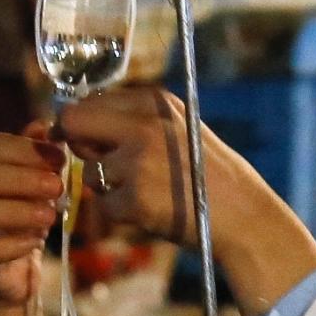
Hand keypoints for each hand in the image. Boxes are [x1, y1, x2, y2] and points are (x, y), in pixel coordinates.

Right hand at [0, 129, 66, 307]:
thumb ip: (37, 158)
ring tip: (49, 217)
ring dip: (14, 212)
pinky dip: (7, 246)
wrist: (16, 273)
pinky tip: (34, 243)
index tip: (60, 160)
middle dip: (20, 179)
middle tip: (57, 187)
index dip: (25, 150)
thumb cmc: (24, 222)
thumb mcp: (35, 187)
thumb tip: (45, 126)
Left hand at [58, 87, 199, 247]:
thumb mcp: (176, 128)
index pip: (89, 101)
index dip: (81, 124)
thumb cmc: (205, 174)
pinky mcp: (136, 197)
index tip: (86, 141)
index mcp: (154, 101)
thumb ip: (132, 121)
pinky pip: (104, 206)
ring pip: (89, 171)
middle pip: (74, 123)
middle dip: (79, 146)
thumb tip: (73, 125)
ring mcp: (138, 161)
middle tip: (104, 167)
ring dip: (107, 188)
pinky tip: (150, 211)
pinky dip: (122, 214)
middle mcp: (144, 124)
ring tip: (143, 193)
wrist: (242, 213)